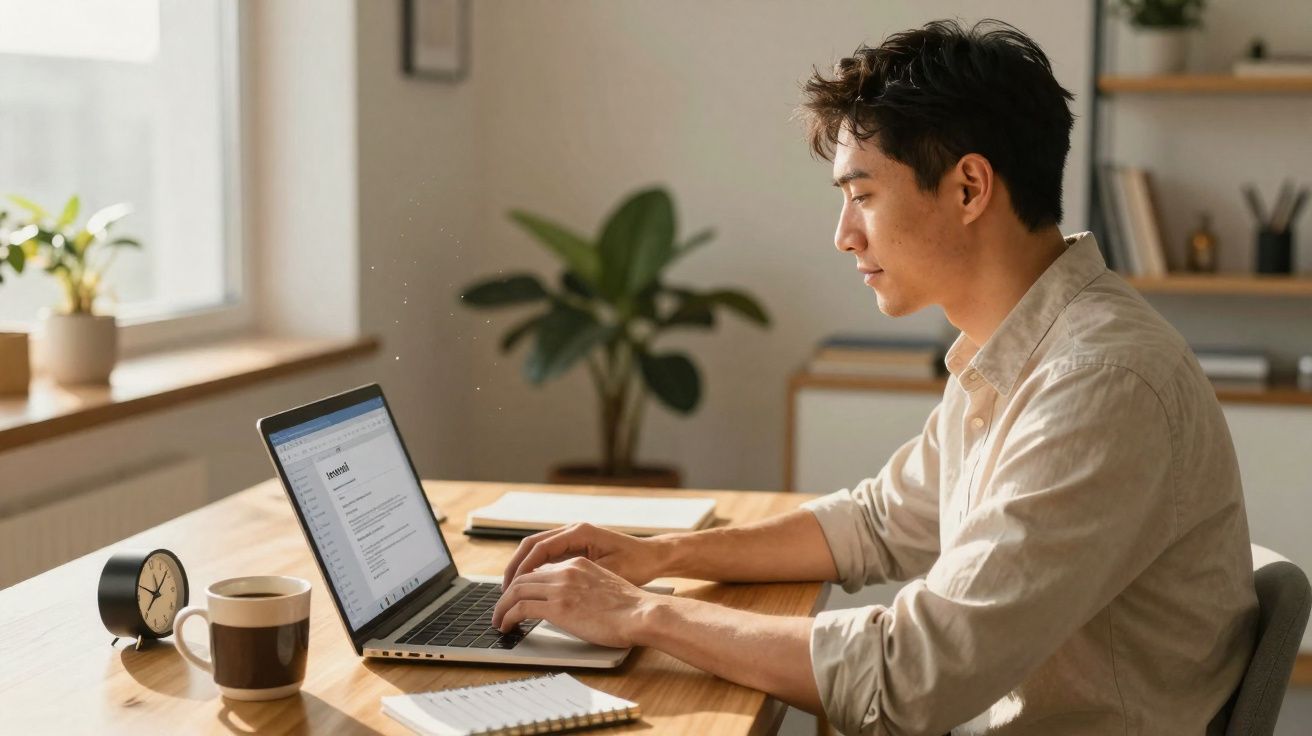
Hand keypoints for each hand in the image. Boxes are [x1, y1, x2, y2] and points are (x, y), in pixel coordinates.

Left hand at [492, 557, 658, 647]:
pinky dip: (507, 616)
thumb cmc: (631, 608)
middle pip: (523, 577)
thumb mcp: (604, 586)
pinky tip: (506, 626)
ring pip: (516, 591)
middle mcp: (566, 571)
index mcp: (578, 564)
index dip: (523, 584)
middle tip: (500, 610)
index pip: (540, 569)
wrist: (641, 613)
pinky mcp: (558, 606)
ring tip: (498, 621)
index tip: (517, 597)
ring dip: (502, 607)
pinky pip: (520, 608)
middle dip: (506, 595)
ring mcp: (561, 587)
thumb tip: (573, 604)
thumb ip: (584, 587)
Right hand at [501, 522, 667, 589]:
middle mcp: (573, 530)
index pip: (539, 548)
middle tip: (504, 593)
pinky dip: (535, 570)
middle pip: (531, 545)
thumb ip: (579, 578)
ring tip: (511, 592)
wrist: (655, 557)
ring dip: (522, 569)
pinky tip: (530, 588)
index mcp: (579, 532)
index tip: (511, 589)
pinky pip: (548, 556)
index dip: (521, 569)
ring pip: (537, 550)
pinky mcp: (576, 546)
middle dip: (515, 569)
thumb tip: (550, 589)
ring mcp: (574, 537)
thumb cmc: (637, 565)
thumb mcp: (608, 573)